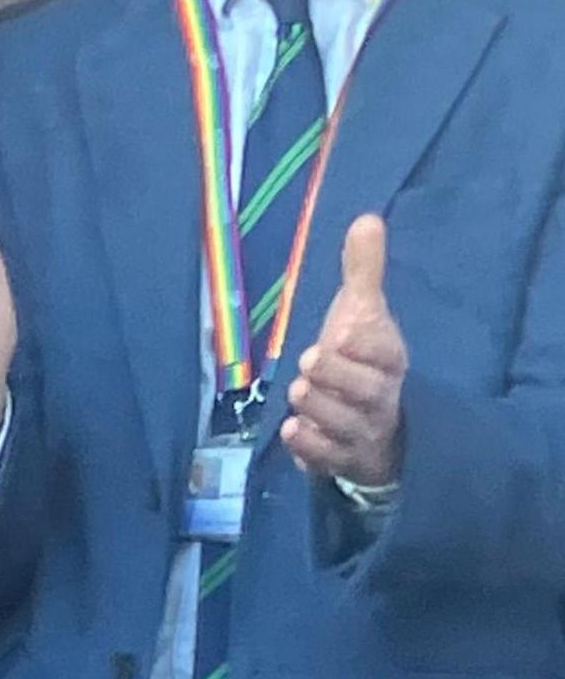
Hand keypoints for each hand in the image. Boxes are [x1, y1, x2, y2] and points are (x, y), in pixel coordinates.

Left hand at [282, 214, 409, 489]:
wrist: (377, 424)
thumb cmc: (361, 361)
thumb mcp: (361, 314)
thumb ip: (362, 271)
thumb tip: (367, 219)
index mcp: (387, 358)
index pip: (386, 351)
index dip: (365, 344)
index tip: (340, 333)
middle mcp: (380, 396)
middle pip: (367, 390)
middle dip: (337, 377)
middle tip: (308, 364)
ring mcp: (363, 430)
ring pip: (346, 425)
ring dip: (319, 410)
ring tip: (298, 394)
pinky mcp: (343, 459)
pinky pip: (329, 459)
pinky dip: (310, 449)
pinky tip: (291, 433)